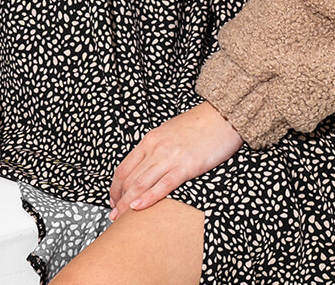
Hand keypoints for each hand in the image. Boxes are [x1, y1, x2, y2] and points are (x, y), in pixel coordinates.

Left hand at [106, 101, 243, 221]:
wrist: (221, 115)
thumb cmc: (198, 124)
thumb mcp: (168, 132)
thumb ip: (156, 148)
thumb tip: (148, 164)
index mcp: (149, 140)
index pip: (123, 168)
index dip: (115, 188)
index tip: (113, 200)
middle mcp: (155, 148)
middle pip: (128, 179)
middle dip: (118, 200)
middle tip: (114, 215)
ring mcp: (169, 157)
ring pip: (140, 184)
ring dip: (127, 204)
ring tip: (121, 218)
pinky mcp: (186, 167)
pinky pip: (163, 185)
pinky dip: (148, 198)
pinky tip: (138, 208)